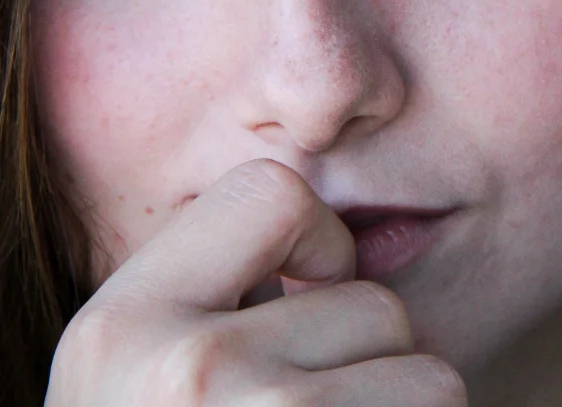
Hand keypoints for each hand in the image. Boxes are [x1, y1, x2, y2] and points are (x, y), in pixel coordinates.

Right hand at [45, 158, 467, 405]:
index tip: (299, 296)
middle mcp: (189, 369)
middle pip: (371, 299)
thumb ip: (211, 299)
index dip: (310, 241)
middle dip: (361, 360)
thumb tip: (329, 237)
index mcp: (122, 330)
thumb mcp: (138, 387)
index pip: (273, 191)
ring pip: (424, 369)